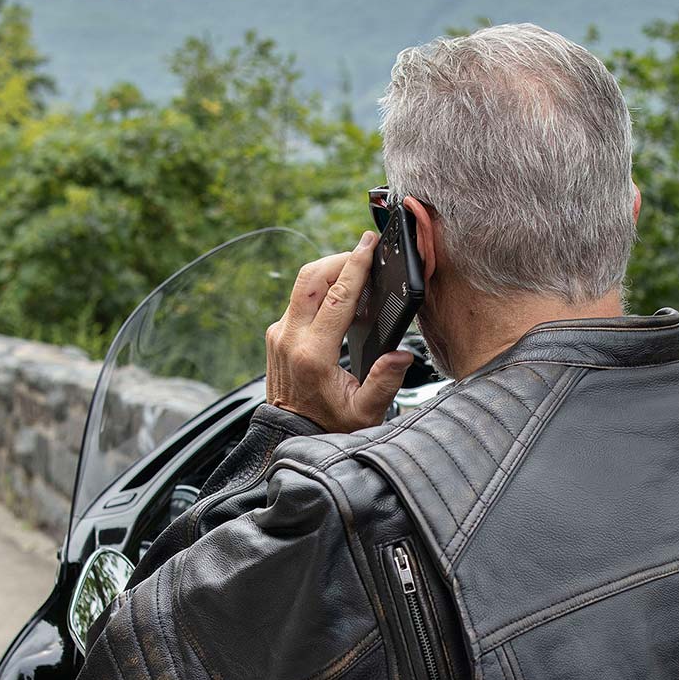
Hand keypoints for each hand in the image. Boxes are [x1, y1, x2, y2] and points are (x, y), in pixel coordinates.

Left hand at [265, 233, 414, 432]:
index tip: (368, 245)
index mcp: (313, 354)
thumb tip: (401, 355)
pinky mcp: (276, 335)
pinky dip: (320, 291)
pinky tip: (340, 297)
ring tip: (355, 273)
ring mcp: (279, 335)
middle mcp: (290, 339)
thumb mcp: (364, 412)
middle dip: (340, 260)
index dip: (356, 266)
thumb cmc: (328, 425)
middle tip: (364, 254)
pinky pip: (298, 301)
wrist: (290, 434)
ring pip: (303, 286)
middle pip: (312, 278)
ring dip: (329, 272)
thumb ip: (384, 382)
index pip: (337, 297)